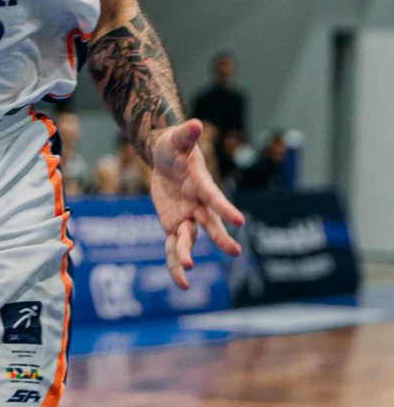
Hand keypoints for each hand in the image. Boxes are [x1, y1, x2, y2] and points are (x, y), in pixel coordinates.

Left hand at [148, 118, 243, 288]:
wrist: (165, 158)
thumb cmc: (175, 147)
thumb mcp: (177, 139)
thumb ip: (186, 134)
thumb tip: (195, 123)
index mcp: (202, 184)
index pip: (214, 196)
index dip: (225, 207)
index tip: (240, 220)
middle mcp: (199, 204)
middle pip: (210, 223)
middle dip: (220, 237)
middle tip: (234, 251)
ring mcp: (187, 217)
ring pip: (190, 239)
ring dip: (188, 253)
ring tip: (188, 270)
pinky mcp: (174, 225)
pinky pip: (173, 248)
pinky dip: (175, 265)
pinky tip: (181, 283)